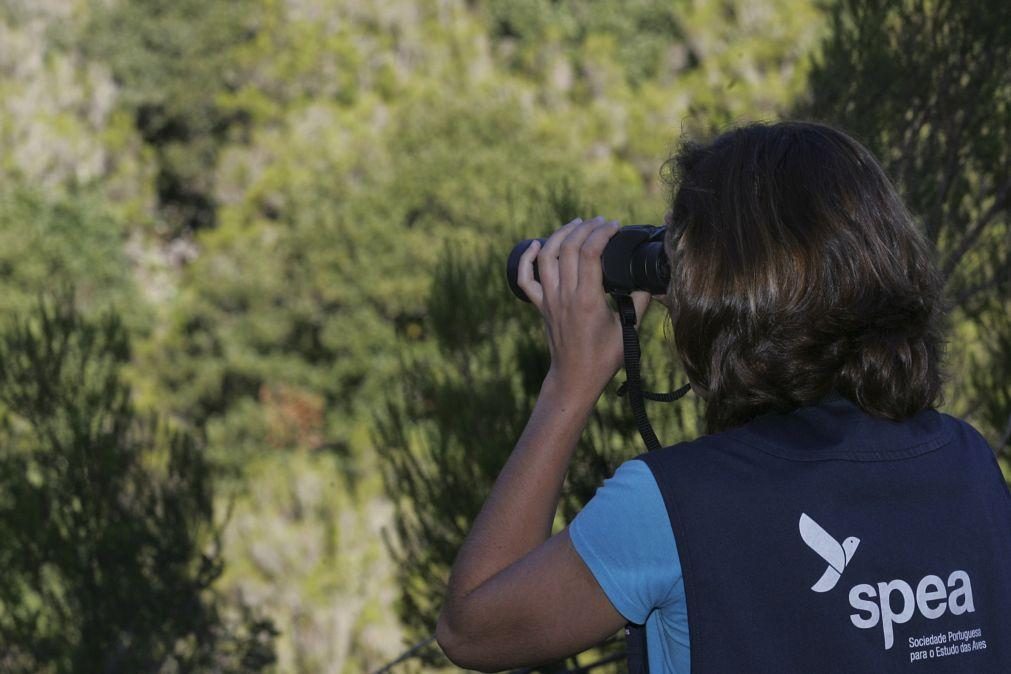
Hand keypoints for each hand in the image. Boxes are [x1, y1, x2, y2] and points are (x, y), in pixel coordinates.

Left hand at [516, 216, 650, 398]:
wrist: (575, 378)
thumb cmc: (603, 358)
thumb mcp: (628, 329)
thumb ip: (640, 301)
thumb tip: (651, 279)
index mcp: (588, 299)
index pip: (591, 252)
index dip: (602, 233)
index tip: (614, 226)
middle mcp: (565, 296)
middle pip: (568, 248)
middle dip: (585, 228)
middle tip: (600, 222)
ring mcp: (549, 300)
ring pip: (546, 256)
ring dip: (560, 234)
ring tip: (576, 224)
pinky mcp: (541, 306)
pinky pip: (526, 279)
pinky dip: (528, 259)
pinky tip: (536, 245)